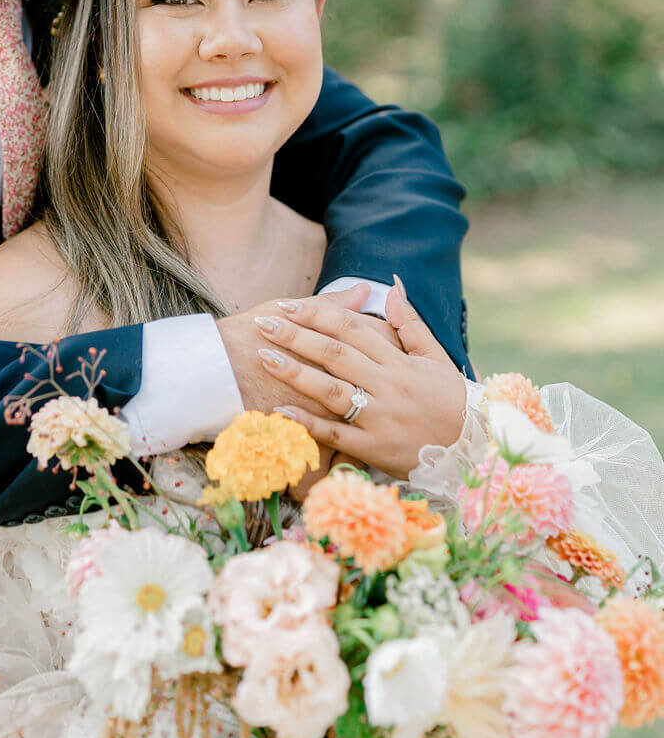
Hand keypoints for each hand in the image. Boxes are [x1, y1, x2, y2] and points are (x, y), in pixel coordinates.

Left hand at [248, 281, 466, 479]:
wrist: (474, 451)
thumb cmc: (451, 402)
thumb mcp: (436, 358)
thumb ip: (411, 324)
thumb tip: (393, 287)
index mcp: (399, 362)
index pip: (352, 329)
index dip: (318, 314)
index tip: (288, 305)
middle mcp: (387, 386)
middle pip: (335, 354)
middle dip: (297, 336)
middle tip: (264, 323)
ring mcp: (380, 418)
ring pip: (332, 391)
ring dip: (295, 373)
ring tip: (264, 357)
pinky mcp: (374, 448)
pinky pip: (336, 435)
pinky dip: (308, 423)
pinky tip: (281, 411)